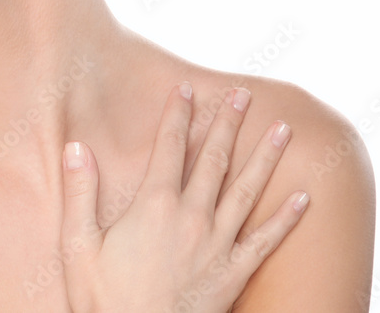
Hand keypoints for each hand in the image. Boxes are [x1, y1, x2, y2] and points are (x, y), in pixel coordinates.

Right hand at [60, 83, 308, 312]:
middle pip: (214, 158)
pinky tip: (304, 198)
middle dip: (229, 122)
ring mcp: (218, 245)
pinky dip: (286, 218)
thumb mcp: (78, 246)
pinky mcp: (234, 274)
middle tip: (243, 94)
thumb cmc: (103, 300)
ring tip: (282, 128)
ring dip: (265, 156)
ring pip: (247, 190)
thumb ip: (80, 193)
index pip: (169, 146)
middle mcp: (192, 217)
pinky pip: (266, 240)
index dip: (178, 114)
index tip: (186, 88)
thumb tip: (75, 148)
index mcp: (154, 205)